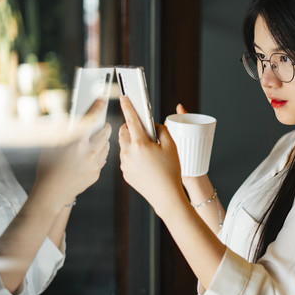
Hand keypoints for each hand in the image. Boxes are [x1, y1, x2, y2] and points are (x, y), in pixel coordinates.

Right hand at [33, 99, 110, 207]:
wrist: (52, 192)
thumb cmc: (48, 167)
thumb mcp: (51, 144)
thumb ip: (64, 130)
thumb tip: (75, 119)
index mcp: (76, 142)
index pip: (91, 119)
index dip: (97, 107)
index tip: (102, 99)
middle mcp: (89, 152)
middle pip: (106, 132)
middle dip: (103, 126)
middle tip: (100, 124)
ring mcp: (95, 163)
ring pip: (107, 145)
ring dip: (102, 141)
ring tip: (90, 142)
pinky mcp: (98, 172)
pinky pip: (103, 158)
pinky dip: (99, 154)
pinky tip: (88, 155)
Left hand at [118, 96, 185, 215]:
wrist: (166, 196)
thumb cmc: (171, 171)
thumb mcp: (171, 146)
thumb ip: (161, 130)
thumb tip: (153, 124)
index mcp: (140, 144)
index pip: (131, 120)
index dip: (128, 106)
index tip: (124, 98)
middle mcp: (128, 153)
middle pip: (123, 132)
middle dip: (130, 127)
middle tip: (145, 131)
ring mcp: (124, 164)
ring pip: (123, 145)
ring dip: (132, 142)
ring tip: (148, 150)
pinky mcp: (125, 173)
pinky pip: (126, 158)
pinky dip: (133, 155)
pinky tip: (146, 162)